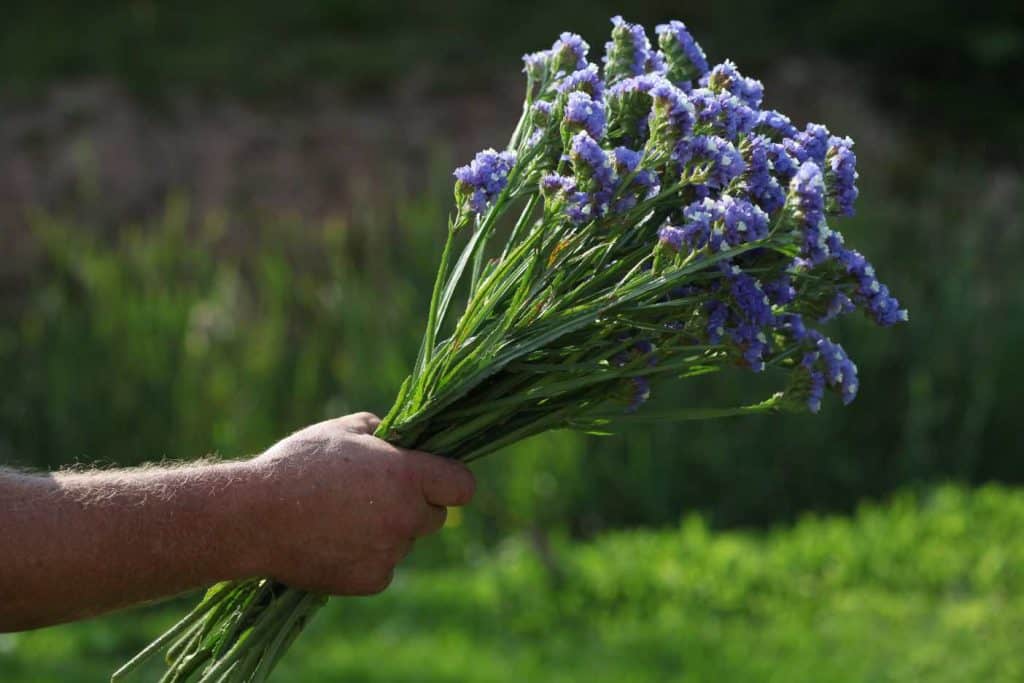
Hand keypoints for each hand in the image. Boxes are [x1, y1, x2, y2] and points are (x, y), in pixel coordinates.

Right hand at [248, 412, 474, 594]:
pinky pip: (383, 567)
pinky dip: (367, 557)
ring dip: (388, 531)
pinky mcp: (371, 581)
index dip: (450, 480)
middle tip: (378, 495)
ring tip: (343, 517)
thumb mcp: (342, 429)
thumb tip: (401, 436)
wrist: (253, 517)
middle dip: (416, 505)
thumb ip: (382, 429)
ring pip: (405, 542)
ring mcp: (390, 553)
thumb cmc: (298, 465)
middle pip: (437, 517)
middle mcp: (406, 516)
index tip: (435, 477)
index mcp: (407, 475)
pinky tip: (334, 541)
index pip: (463, 485)